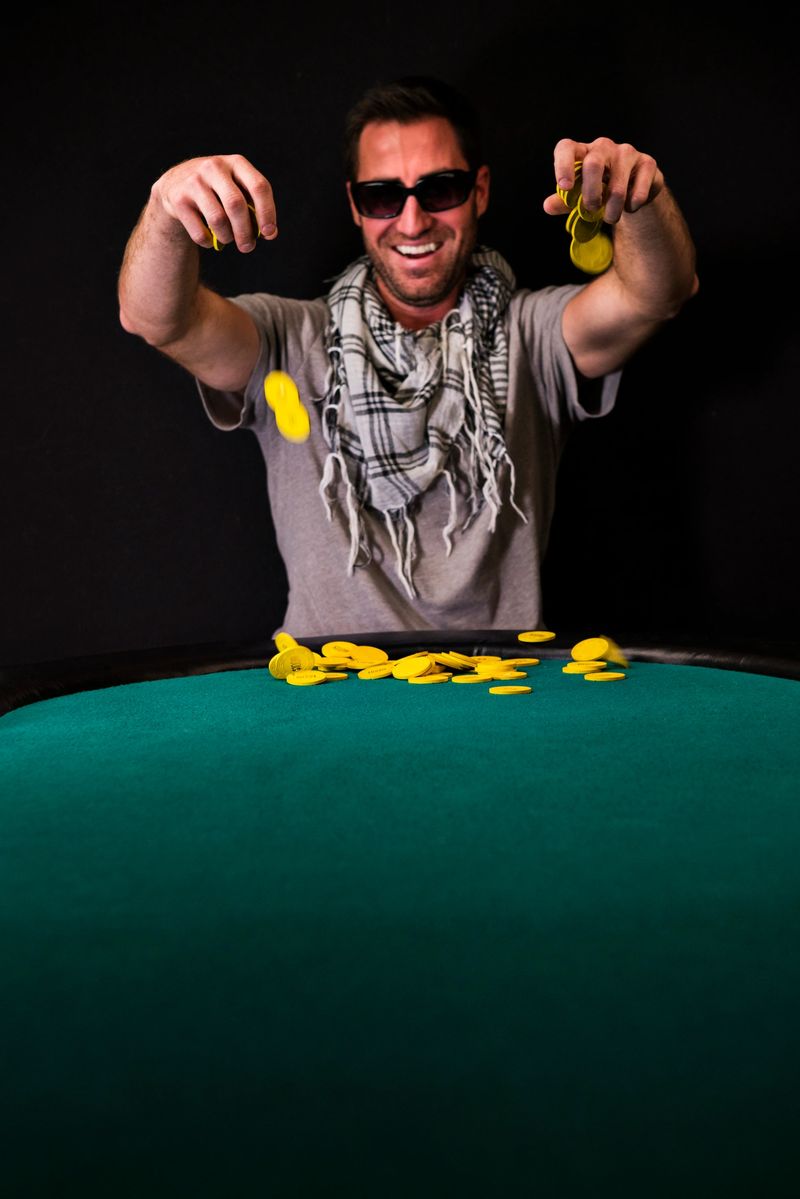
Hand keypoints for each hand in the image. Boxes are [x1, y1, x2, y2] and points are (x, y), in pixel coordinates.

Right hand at [151, 154, 277, 250]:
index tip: (269, 233)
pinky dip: (208, 242)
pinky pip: (199, 232)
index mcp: (236, 163)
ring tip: (227, 239)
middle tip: (248, 247)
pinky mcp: (178, 199)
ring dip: (227, 237)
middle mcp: (214, 167)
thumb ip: (255, 208)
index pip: (259, 186)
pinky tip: (209, 239)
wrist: (176, 184)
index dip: (267, 212)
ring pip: (218, 220)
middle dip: (245, 232)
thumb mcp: (237, 189)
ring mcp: (194, 181)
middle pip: (236, 205)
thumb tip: (271, 233)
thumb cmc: (218, 191)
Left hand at [543, 137, 664, 224]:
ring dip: (612, 210)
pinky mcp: (647, 163)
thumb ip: (564, 202)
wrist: (633, 191)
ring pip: (617, 186)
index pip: (566, 148)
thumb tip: (548, 206)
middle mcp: (603, 146)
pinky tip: (630, 206)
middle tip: (592, 210)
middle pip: (593, 165)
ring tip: (611, 217)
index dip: (562, 166)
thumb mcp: (579, 198)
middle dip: (591, 195)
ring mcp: (626, 152)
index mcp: (582, 152)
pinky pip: (638, 192)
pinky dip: (632, 206)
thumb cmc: (601, 191)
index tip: (564, 187)